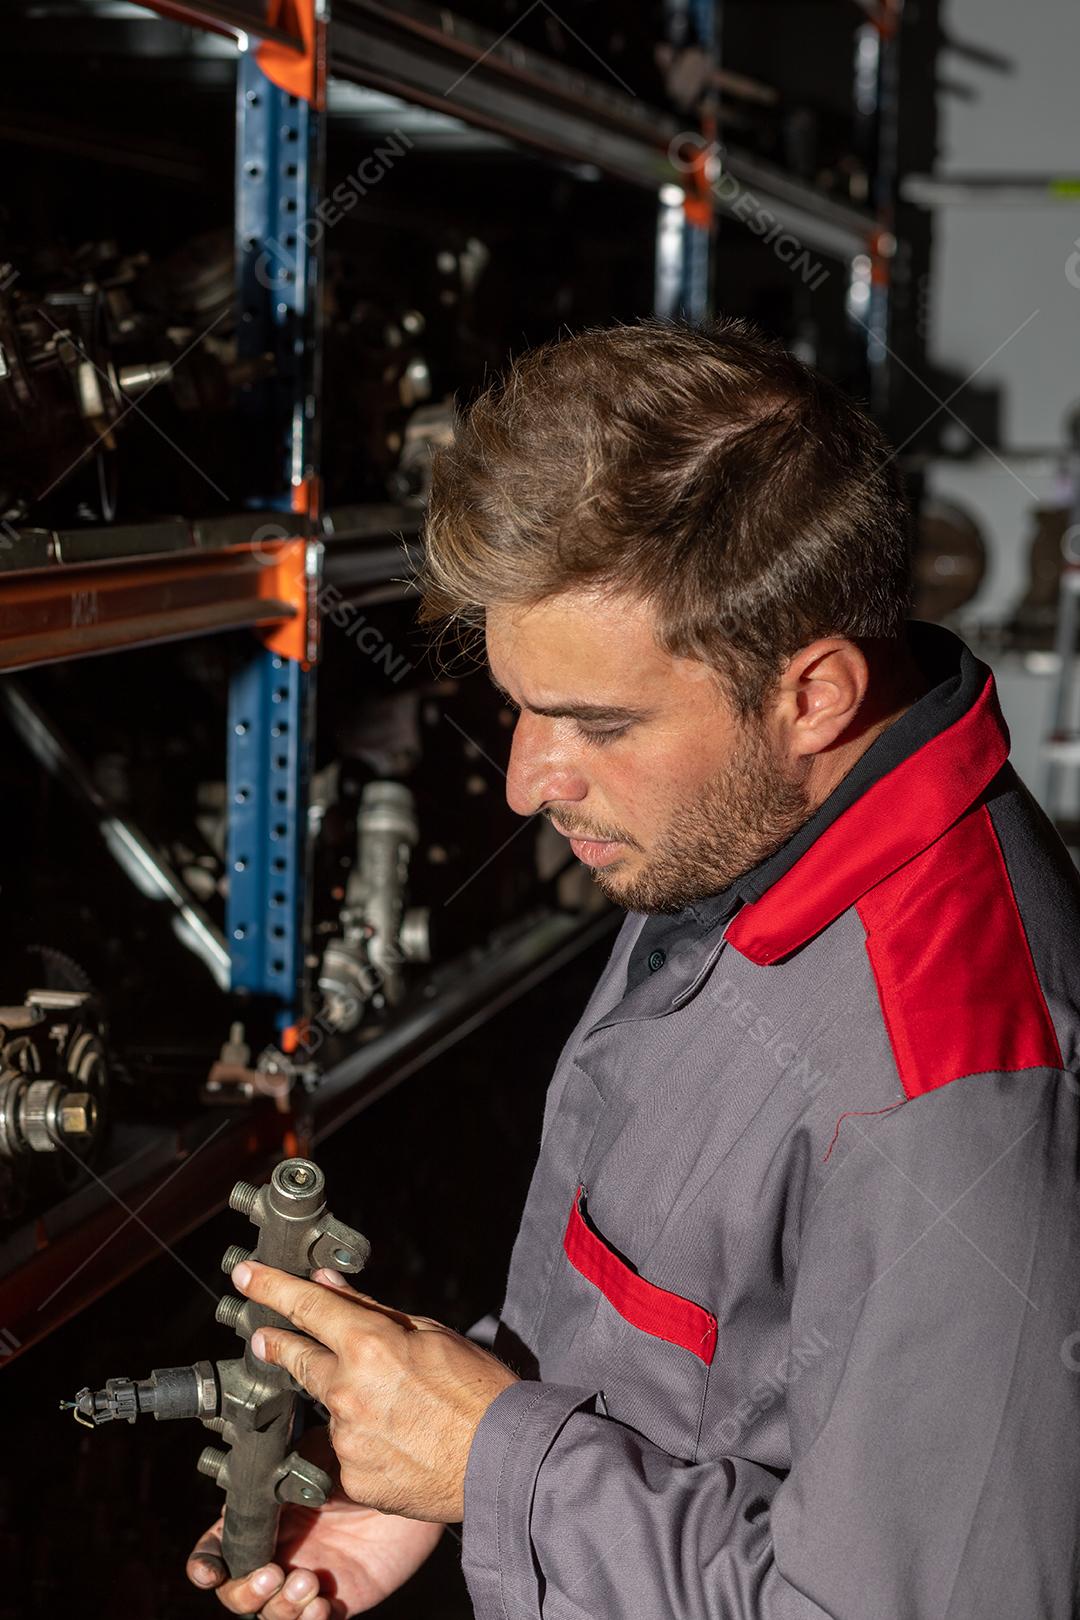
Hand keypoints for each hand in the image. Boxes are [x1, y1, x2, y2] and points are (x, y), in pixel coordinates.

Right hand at [186, 1424, 443, 1616]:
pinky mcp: (334, 1600)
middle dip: (246, 1589)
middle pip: (236, 1587)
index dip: (206, 1561)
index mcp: (266, 1514)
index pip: (220, 1544)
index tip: (210, 1571)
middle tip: (274, 1573)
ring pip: (267, 1612)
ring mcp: (303, 1576)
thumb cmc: (365, 1460)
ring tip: (308, 1583)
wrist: (415, 1484)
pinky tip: (322, 1605)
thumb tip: (252, 1472)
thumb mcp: (316, 1456)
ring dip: (278, 1607)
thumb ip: (281, 1470)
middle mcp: (279, 1549)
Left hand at [229, 1260, 517, 1521]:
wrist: (503, 1460)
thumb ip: (372, 1310)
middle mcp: (346, 1391)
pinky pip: (346, 1452)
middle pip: (296, 1359)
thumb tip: (329, 1283)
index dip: (270, 1286)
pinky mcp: (353, 1478)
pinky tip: (398, 1442)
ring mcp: (346, 1439)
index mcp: (368, 1345)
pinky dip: (363, 1442)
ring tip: (395, 1408)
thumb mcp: (430, 1332)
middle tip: (265, 1338)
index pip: (305, 1305)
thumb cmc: (478, 1390)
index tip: (246, 1275)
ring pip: (328, 1410)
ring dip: (344, 1402)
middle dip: (278, 1345)